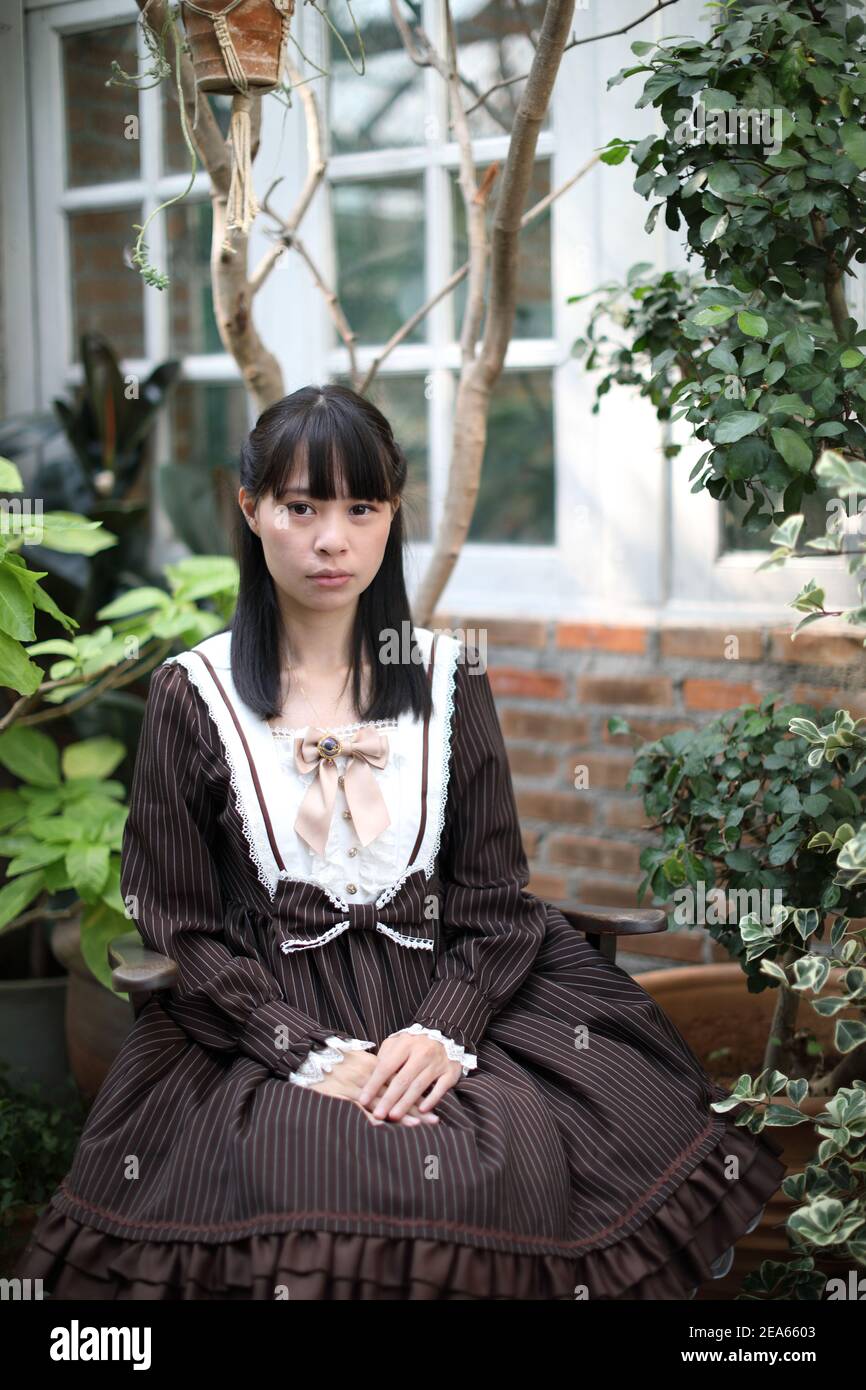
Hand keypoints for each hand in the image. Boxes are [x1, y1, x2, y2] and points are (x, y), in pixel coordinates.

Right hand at [308, 1048, 439, 1125]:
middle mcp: (366, 1076)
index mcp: (372, 1066)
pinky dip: (370, 1117)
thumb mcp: (356, 1058)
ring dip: (399, 1115)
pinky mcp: (340, 1095)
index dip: (416, 1095)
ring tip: (417, 1126)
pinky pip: (357, 1108)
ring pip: (381, 1102)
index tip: (432, 1106)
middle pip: (396, 1094)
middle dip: (415, 1108)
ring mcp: (353, 1086)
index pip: (400, 1082)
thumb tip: (390, 1073)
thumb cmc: (333, 1057)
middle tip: (434, 1120)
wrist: (308, 1055)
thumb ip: (374, 1066)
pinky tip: (383, 1126)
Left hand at [357, 1033, 461, 1119]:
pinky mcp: (451, 1071)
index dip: (374, 1084)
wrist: (446, 1033)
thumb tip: (370, 1077)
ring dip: (406, 1103)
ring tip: (394, 1116)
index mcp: (405, 1044)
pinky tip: (421, 1111)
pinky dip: (431, 1099)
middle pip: (402, 1079)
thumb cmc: (414, 1043)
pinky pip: (441, 1088)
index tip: (363, 1100)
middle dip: (389, 1099)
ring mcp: (438, 1062)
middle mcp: (422, 1052)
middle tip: (378, 1114)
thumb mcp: (398, 1042)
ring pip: (419, 1086)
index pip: (386, 1066)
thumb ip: (384, 1056)